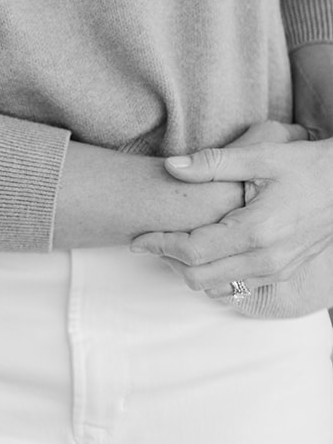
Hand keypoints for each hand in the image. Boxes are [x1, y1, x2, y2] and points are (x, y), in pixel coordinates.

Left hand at [131, 121, 332, 295]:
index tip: (137, 236)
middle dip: (168, 260)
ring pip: (216, 287)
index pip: (192, 250)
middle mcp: (266, 258)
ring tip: (172, 244)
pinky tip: (203, 250)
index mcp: (256, 230)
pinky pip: (237, 286)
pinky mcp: (282, 273)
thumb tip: (171, 166)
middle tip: (150, 240)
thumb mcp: (261, 156)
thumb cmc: (306, 166)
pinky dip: (213, 274)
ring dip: (189, 270)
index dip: (158, 244)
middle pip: (199, 277)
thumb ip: (213, 163)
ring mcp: (276, 270)